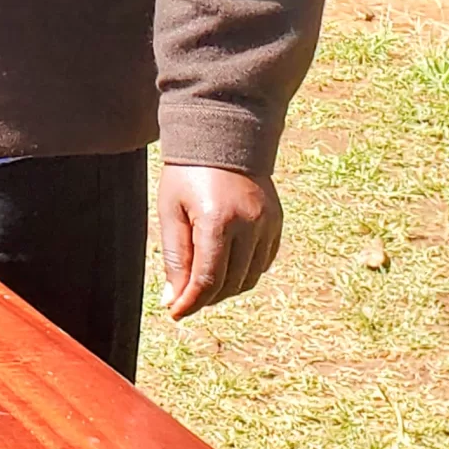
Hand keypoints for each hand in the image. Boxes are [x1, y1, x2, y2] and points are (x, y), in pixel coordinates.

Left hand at [159, 165, 282, 318]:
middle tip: (184, 298)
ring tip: (202, 283)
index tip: (175, 313)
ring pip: (249, 278)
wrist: (222, 135)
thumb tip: (173, 298)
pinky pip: (263, 262)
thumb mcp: (171, 210)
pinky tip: (225, 266)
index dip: (190, 302)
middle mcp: (249, 224)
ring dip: (225, 289)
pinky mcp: (277, 221)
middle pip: (229, 284)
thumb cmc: (187, 172)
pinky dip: (244, 272)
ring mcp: (268, 223)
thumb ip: (174, 256)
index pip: (207, 279)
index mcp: (217, 220)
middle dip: (205, 297)